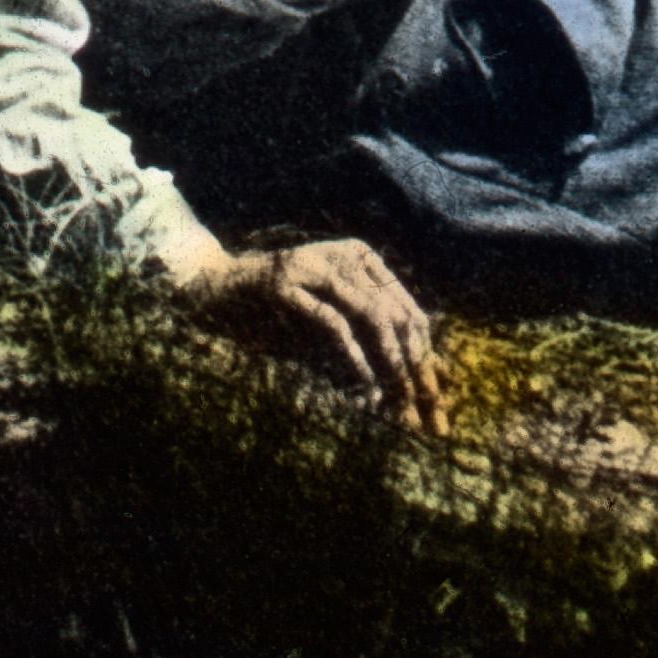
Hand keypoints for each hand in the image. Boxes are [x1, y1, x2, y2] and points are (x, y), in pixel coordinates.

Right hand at [170, 224, 442, 424]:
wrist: (223, 289)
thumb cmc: (284, 308)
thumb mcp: (333, 312)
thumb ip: (370, 332)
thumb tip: (420, 368)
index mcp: (358, 255)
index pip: (407, 306)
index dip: (425, 351)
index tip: (434, 393)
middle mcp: (340, 254)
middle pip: (395, 312)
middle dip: (413, 362)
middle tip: (423, 403)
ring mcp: (311, 265)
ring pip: (371, 313)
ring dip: (389, 360)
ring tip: (398, 395)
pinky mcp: (286, 284)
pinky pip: (333, 323)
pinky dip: (354, 357)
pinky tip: (365, 382)